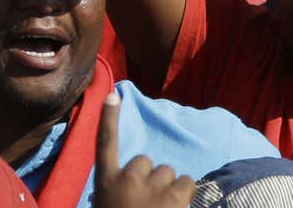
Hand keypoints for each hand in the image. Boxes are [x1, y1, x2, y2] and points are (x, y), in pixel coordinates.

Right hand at [93, 92, 196, 207]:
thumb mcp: (106, 203)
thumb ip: (115, 188)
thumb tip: (124, 182)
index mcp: (106, 184)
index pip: (105, 143)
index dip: (108, 119)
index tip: (111, 96)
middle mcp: (128, 179)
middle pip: (145, 160)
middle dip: (149, 177)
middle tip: (148, 200)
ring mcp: (153, 186)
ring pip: (167, 171)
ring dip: (166, 186)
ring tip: (162, 205)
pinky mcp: (175, 195)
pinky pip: (187, 182)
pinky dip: (185, 193)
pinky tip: (177, 206)